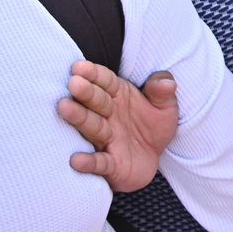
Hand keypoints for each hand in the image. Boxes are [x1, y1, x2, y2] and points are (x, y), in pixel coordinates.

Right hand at [58, 62, 179, 192]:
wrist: (153, 160)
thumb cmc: (153, 127)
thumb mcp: (165, 107)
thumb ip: (163, 93)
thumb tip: (167, 82)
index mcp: (119, 96)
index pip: (107, 82)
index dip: (95, 74)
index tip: (80, 67)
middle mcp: (109, 116)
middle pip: (96, 102)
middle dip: (85, 93)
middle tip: (73, 83)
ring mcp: (108, 139)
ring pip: (93, 127)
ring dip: (80, 118)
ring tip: (65, 108)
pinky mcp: (111, 164)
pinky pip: (100, 162)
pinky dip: (89, 162)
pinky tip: (76, 160)